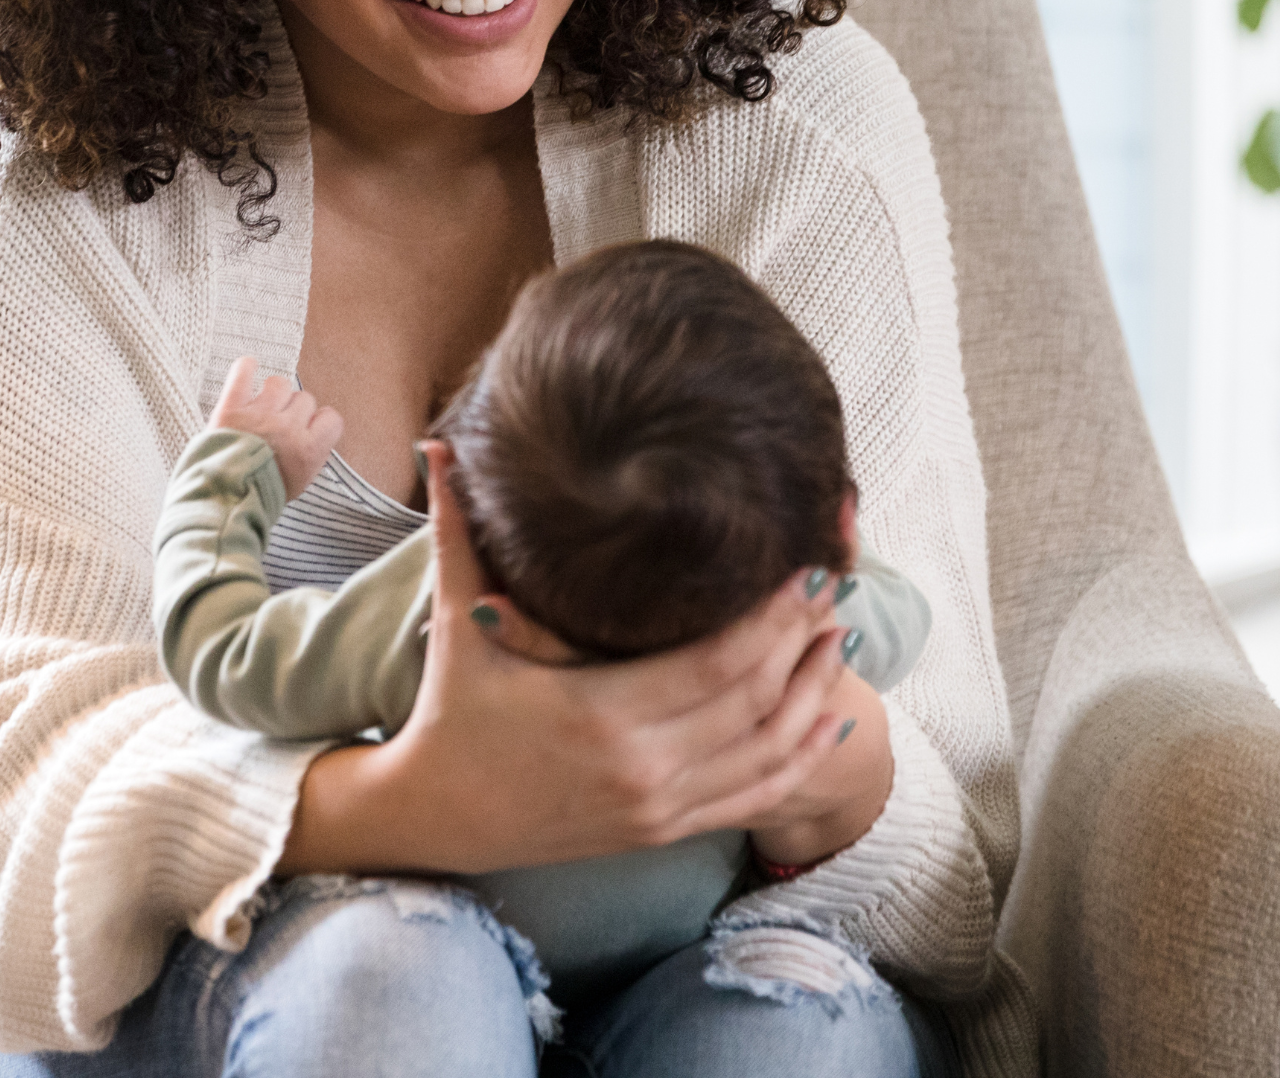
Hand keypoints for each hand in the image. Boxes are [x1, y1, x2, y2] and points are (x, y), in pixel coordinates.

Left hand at [209, 356, 342, 500]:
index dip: (320, 422)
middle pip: (304, 399)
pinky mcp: (232, 407)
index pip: (331, 418)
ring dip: (274, 394)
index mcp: (308, 449)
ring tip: (262, 407)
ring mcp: (260, 414)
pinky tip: (249, 367)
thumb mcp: (299, 484)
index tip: (310, 428)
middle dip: (294, 411)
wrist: (223, 501)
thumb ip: (311, 455)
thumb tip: (315, 435)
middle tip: (279, 427)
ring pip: (279, 384)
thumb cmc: (260, 497)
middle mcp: (287, 427)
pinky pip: (243, 373)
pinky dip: (245, 367)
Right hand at [279, 442, 877, 876]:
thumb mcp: (455, 619)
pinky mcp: (661, 831)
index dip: (774, 617)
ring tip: (842, 636)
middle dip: (804, 640)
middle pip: (756, 700)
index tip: (808, 568)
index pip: (718, 663)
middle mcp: (642, 767)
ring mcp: (657, 806)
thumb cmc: (450, 709)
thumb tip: (437, 448)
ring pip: (768, 752)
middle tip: (836, 582)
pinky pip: (754, 797)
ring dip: (815, 695)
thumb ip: (454, 532)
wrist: (437, 818)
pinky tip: (832, 720)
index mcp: (600, 711)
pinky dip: (801, 758)